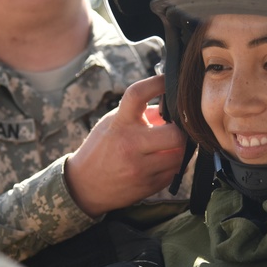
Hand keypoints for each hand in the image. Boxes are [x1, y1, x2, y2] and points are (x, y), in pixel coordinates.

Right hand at [65, 74, 186, 217]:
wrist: (85, 186)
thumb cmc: (102, 149)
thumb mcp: (113, 123)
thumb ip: (141, 113)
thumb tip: (173, 105)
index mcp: (120, 123)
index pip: (138, 94)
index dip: (157, 83)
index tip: (168, 79)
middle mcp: (129, 145)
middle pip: (175, 135)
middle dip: (182, 131)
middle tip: (178, 129)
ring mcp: (140, 168)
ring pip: (180, 156)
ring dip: (180, 149)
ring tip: (170, 146)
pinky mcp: (148, 186)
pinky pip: (175, 172)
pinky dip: (174, 165)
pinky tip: (163, 161)